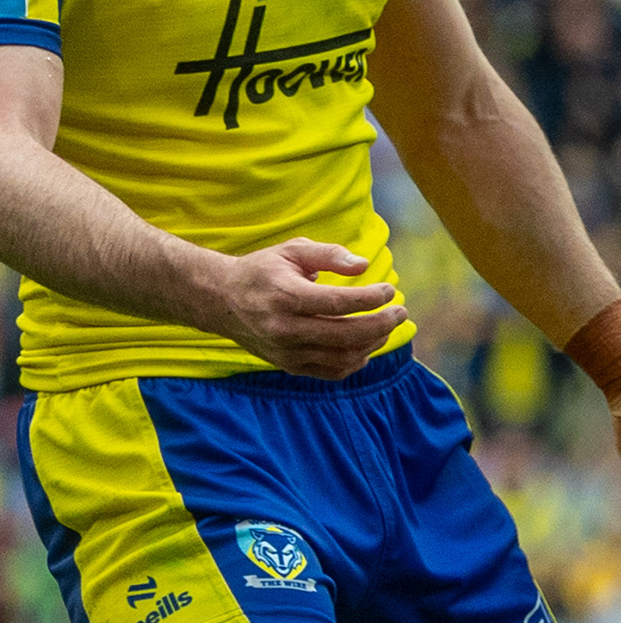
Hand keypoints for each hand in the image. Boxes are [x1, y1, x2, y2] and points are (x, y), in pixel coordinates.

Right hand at [211, 238, 404, 378]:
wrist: (221, 300)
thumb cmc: (262, 270)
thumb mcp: (292, 250)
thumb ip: (329, 254)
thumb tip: (363, 265)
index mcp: (285, 296)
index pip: (339, 303)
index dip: (372, 298)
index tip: (388, 291)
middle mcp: (283, 328)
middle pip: (346, 334)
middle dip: (382, 324)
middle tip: (400, 311)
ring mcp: (285, 351)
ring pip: (342, 356)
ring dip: (373, 343)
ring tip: (386, 327)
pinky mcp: (287, 365)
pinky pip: (330, 371)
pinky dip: (354, 362)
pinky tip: (366, 347)